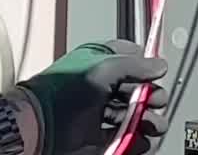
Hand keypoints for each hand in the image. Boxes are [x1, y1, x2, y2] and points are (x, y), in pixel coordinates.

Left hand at [18, 40, 170, 154]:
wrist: (38, 124)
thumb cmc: (64, 91)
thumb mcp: (104, 69)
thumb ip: (135, 66)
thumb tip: (159, 65)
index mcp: (97, 61)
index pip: (128, 57)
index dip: (145, 64)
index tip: (157, 73)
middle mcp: (98, 84)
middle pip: (134, 88)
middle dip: (150, 96)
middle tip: (157, 101)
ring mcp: (96, 110)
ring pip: (129, 114)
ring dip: (146, 119)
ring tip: (154, 125)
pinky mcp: (94, 133)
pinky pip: (119, 135)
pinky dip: (134, 139)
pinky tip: (141, 139)